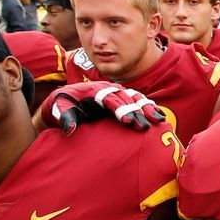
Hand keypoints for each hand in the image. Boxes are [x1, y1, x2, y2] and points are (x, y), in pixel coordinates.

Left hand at [40, 81, 161, 134]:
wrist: (66, 98)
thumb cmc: (62, 104)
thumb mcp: (59, 109)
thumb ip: (64, 117)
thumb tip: (69, 129)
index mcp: (93, 90)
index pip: (110, 99)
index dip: (120, 109)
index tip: (129, 121)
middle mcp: (108, 89)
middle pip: (126, 99)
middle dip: (138, 112)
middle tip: (147, 125)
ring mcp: (116, 92)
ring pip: (135, 98)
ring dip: (147, 108)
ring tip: (159, 119)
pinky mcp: (121, 97)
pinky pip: (137, 99)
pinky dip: (149, 106)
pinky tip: (159, 115)